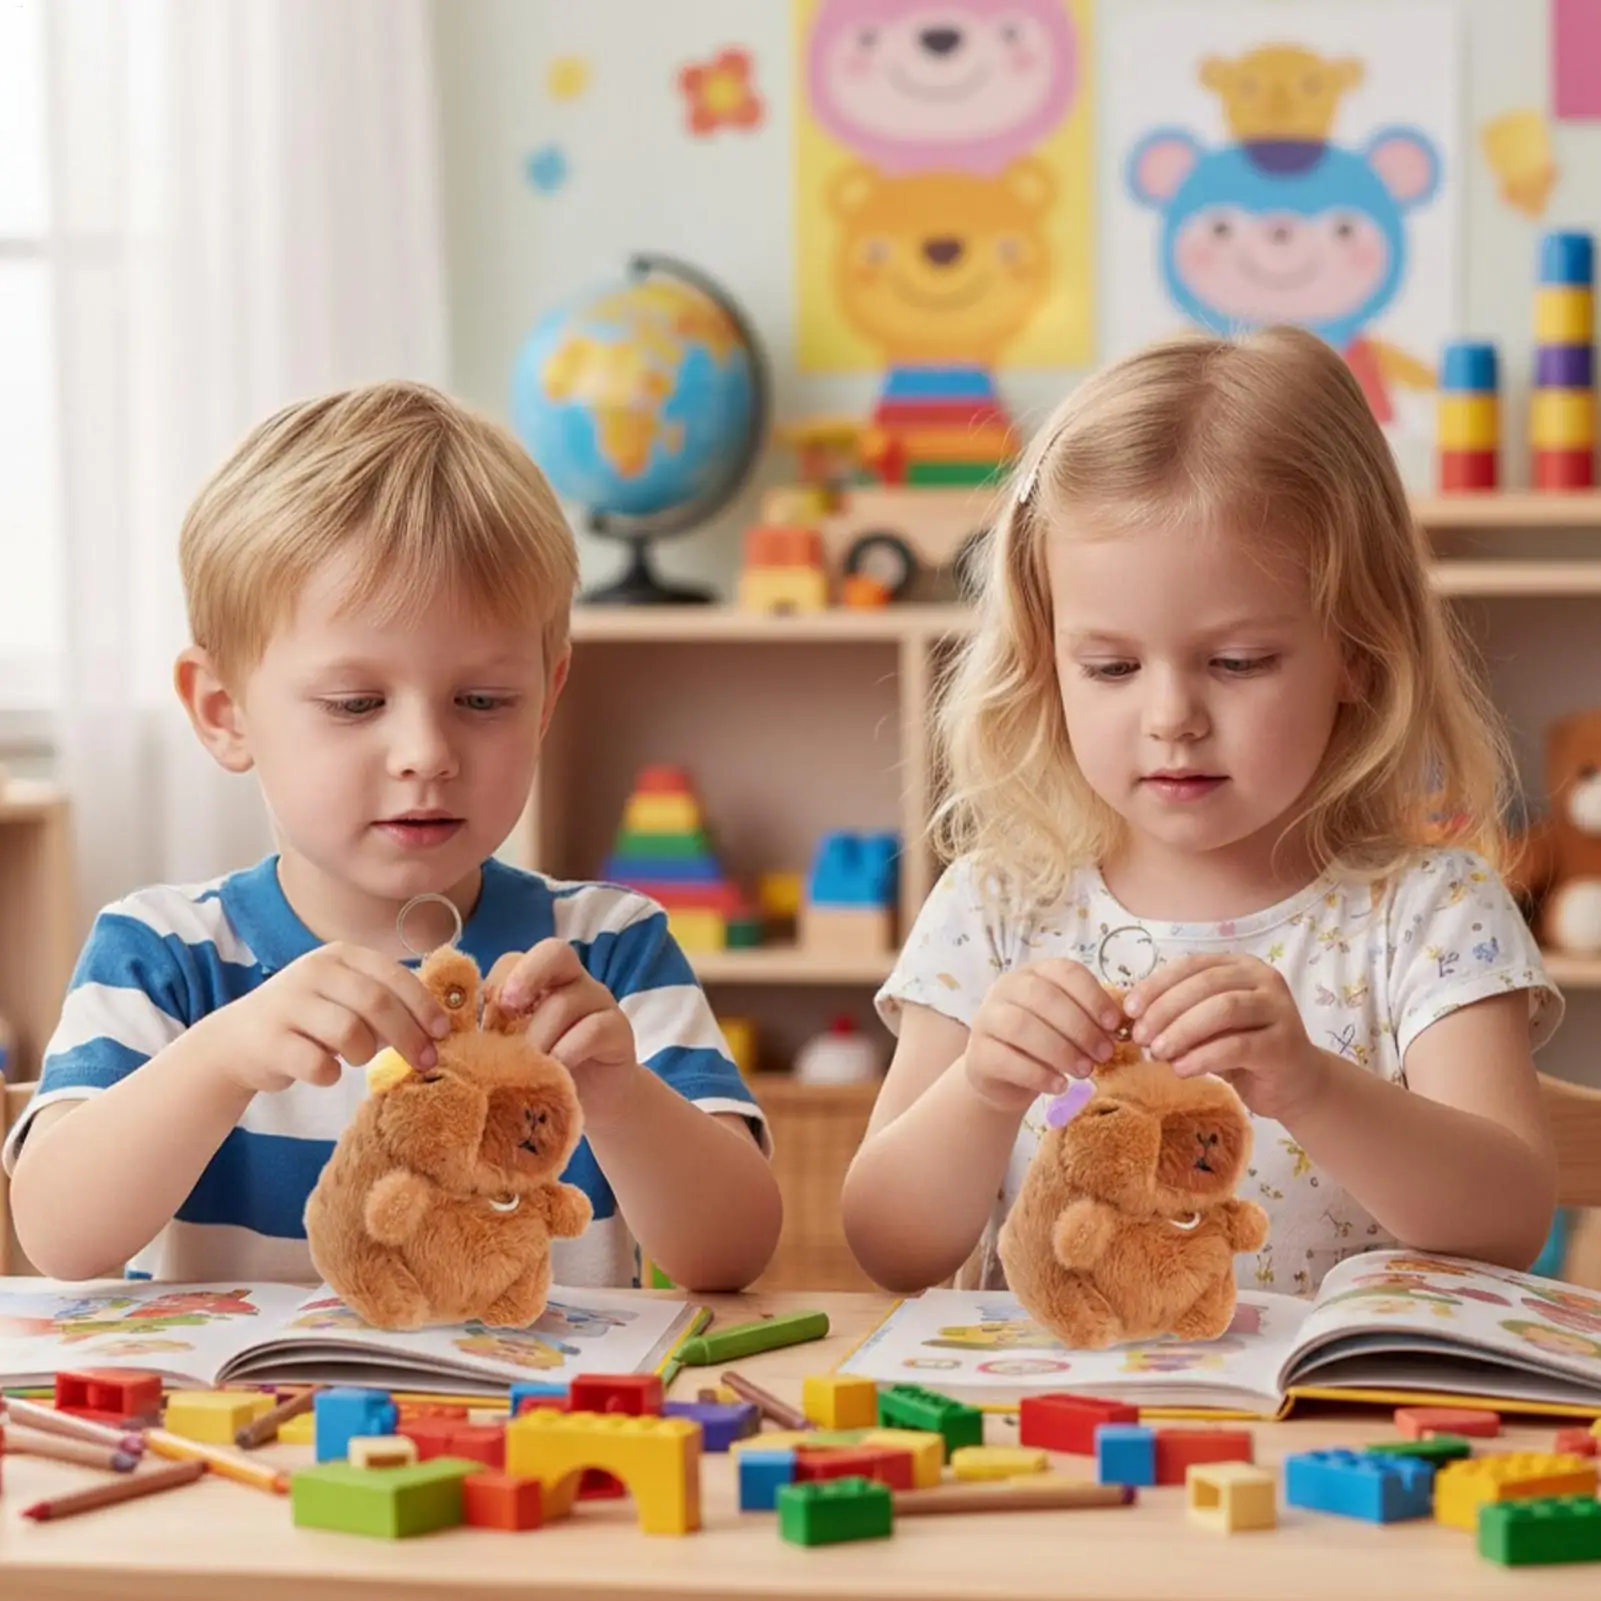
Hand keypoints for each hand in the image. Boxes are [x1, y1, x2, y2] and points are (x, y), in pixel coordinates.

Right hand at [205, 943, 448, 1094]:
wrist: (237, 1040)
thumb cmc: (309, 1019)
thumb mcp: (345, 996)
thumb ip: (385, 1003)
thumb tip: (436, 1030)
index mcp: (340, 955)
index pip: (393, 975)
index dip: (423, 1005)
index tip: (442, 1032)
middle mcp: (313, 971)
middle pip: (376, 1003)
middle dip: (408, 1036)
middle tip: (424, 1061)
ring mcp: (288, 1003)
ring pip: (350, 1033)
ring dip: (364, 1054)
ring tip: (356, 1058)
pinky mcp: (269, 1040)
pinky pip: (319, 1064)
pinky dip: (330, 1074)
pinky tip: (325, 1071)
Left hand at [490, 939, 639, 1121]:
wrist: (593, 1101)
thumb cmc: (543, 1070)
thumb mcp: (512, 1050)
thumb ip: (490, 1035)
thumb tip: (442, 1040)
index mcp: (540, 981)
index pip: (516, 959)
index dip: (495, 981)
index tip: (481, 1017)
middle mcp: (572, 981)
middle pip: (555, 952)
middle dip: (527, 975)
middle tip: (506, 1008)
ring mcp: (599, 1002)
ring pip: (567, 1000)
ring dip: (540, 1034)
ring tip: (525, 1065)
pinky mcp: (619, 1030)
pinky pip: (593, 1029)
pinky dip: (569, 1050)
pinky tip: (556, 1071)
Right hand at [964, 959, 1122, 1113]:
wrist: (1004, 1077)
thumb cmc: (1045, 1044)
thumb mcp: (1069, 1024)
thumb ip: (1092, 1019)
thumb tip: (1123, 1026)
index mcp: (1035, 973)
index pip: (1066, 972)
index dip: (1094, 997)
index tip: (1114, 1025)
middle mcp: (1006, 988)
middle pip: (1043, 997)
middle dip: (1080, 1027)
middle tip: (1104, 1054)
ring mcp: (987, 1018)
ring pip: (1021, 1026)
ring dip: (1060, 1050)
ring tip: (1085, 1071)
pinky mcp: (978, 1053)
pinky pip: (1006, 1059)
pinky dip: (1038, 1074)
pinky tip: (1060, 1085)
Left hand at [1124, 954, 1326, 1119]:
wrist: (1296, 1084)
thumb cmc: (1243, 1051)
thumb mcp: (1209, 1026)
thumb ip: (1180, 1014)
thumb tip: (1132, 1017)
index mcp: (1241, 966)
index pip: (1191, 965)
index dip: (1156, 985)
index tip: (1129, 1010)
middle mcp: (1264, 980)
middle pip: (1205, 985)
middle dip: (1165, 1010)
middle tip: (1140, 1036)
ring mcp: (1279, 1009)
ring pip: (1223, 1010)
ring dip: (1182, 1031)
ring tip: (1157, 1053)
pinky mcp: (1284, 1044)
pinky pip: (1237, 1046)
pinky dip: (1203, 1057)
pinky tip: (1181, 1070)